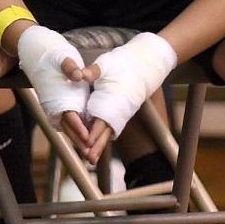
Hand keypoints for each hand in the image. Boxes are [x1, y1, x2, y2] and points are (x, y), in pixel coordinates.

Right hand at [15, 26, 90, 151]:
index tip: (87, 137)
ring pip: (68, 127)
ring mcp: (55, 107)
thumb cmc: (50, 54)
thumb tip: (78, 74)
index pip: (69, 114)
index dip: (78, 126)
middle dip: (80, 141)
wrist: (36, 53)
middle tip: (91, 155)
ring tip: (91, 154)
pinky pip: (68, 122)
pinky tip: (86, 138)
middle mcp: (55, 104)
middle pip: (69, 127)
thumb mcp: (61, 56)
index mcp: (57, 95)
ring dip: (79, 140)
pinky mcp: (58, 106)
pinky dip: (76, 132)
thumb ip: (69, 66)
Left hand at [80, 32, 176, 163]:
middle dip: (96, 146)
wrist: (143, 64)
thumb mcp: (106, 65)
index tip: (86, 144)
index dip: (93, 133)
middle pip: (105, 132)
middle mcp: (117, 110)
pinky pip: (108, 126)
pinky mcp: (119, 111)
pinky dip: (101, 135)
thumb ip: (93, 71)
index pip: (101, 121)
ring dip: (98, 144)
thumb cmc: (124, 63)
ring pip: (107, 132)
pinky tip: (94, 143)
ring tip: (90, 158)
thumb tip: (80, 74)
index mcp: (111, 101)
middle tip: (88, 160)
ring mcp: (119, 112)